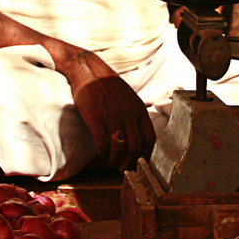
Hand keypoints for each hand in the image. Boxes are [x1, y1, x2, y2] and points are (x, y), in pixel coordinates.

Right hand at [59, 49, 154, 171]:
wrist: (89, 70)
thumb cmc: (108, 86)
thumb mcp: (129, 98)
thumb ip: (135, 115)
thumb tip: (140, 137)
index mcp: (139, 109)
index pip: (149, 138)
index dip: (147, 154)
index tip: (142, 162)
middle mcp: (128, 113)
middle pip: (135, 147)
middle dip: (131, 162)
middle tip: (125, 168)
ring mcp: (112, 115)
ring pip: (119, 147)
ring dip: (116, 160)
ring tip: (112, 162)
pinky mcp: (95, 117)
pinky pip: (102, 142)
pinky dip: (103, 152)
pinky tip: (102, 153)